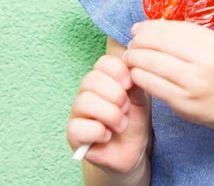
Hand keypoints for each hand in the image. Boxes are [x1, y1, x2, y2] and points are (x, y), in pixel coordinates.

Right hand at [66, 55, 150, 173]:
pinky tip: (108, 135)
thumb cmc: (134, 119)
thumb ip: (135, 80)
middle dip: (115, 94)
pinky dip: (99, 131)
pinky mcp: (73, 135)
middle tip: (126, 108)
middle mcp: (86, 92)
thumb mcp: (140, 97)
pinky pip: (78, 127)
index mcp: (102, 79)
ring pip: (84, 101)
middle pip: (91, 79)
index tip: (129, 84)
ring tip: (121, 124)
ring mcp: (77, 113)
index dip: (117, 70)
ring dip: (110, 114)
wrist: (132, 150)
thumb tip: (130, 67)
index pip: (102, 62)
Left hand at [123, 20, 213, 133]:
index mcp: (210, 42)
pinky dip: (139, 76)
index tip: (136, 29)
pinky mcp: (184, 103)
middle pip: (160, 44)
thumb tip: (146, 27)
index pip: (171, 28)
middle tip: (131, 44)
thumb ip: (184, 35)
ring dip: (135, 58)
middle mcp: (204, 61)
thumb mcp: (211, 45)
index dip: (148, 27)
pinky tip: (136, 73)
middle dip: (139, 42)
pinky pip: (154, 85)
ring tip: (130, 58)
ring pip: (154, 64)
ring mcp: (194, 83)